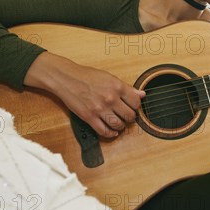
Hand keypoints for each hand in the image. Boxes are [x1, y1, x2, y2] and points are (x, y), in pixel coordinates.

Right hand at [25, 52, 144, 137]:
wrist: (67, 78)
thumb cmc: (87, 76)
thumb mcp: (110, 77)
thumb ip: (127, 88)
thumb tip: (142, 94)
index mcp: (117, 86)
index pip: (136, 103)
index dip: (136, 107)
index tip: (133, 108)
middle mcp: (110, 98)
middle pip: (129, 116)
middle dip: (130, 118)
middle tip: (127, 117)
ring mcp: (100, 109)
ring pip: (118, 125)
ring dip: (121, 126)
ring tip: (120, 123)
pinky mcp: (89, 117)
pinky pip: (104, 131)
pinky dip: (110, 134)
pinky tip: (112, 131)